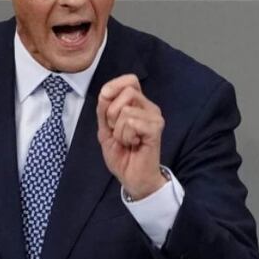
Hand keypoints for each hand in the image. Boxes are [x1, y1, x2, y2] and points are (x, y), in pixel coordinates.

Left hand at [96, 74, 167, 199]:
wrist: (132, 178)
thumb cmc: (122, 154)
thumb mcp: (105, 129)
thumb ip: (103, 109)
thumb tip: (105, 92)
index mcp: (138, 104)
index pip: (130, 80)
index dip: (114, 88)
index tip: (107, 107)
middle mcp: (149, 107)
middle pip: (127, 91)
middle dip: (112, 113)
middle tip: (117, 131)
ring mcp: (155, 118)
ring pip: (126, 110)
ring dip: (119, 130)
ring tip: (127, 141)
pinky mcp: (155, 129)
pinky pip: (132, 122)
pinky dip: (126, 136)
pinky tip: (134, 144)